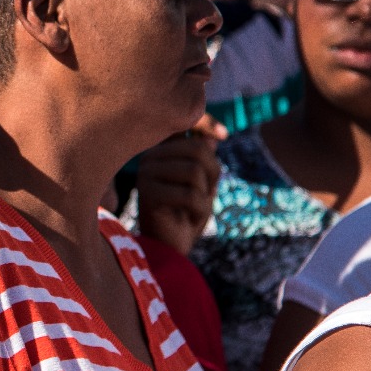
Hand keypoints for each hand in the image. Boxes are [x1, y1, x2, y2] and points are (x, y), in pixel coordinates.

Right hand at [135, 114, 226, 256]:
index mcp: (160, 149)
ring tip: (197, 206)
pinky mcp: (148, 194)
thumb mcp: (203, 182)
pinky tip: (191, 218)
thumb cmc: (187, 213)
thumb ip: (204, 158)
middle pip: (196, 149)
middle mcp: (149, 157)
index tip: (224, 136)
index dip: (205, 122)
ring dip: (207, 193)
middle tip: (208, 193)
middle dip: (213, 173)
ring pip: (195, 170)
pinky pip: (190, 194)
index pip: (183, 121)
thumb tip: (212, 138)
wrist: (169, 249)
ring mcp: (146, 174)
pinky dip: (201, 210)